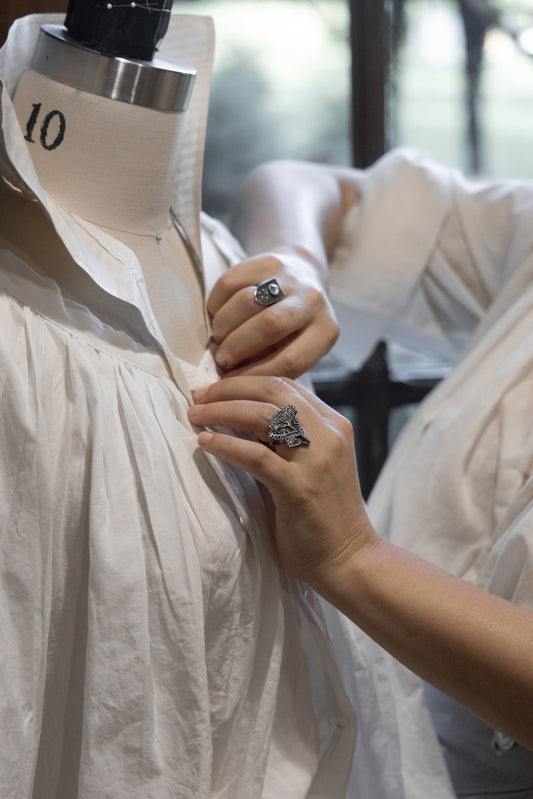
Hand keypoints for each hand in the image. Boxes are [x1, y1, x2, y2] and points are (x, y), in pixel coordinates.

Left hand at [188, 376, 377, 587]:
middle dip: (229, 389)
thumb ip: (286, 438)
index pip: (285, 385)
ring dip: (222, 411)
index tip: (214, 390)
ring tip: (195, 416)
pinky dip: (226, 445)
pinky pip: (256, 456)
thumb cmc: (322, 514)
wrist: (348, 560)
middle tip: (198, 398)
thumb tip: (239, 416)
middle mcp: (328, 434)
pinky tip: (205, 444)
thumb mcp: (311, 463)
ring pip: (263, 416)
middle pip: (272, 391)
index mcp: (332, 424)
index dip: (245, 381)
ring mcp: (316, 460)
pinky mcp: (300, 488)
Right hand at [206, 249, 338, 378]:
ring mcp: (291, 278)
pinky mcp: (268, 260)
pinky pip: (230, 282)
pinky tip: (217, 315)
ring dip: (223, 326)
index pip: (291, 360)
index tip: (233, 381)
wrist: (303, 272)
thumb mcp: (296, 347)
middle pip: (269, 325)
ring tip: (219, 338)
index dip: (256, 375)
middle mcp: (313, 301)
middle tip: (222, 359)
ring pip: (246, 301)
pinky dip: (216, 304)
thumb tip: (235, 383)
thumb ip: (274, 364)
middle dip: (237, 347)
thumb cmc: (294, 325)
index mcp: (325, 331)